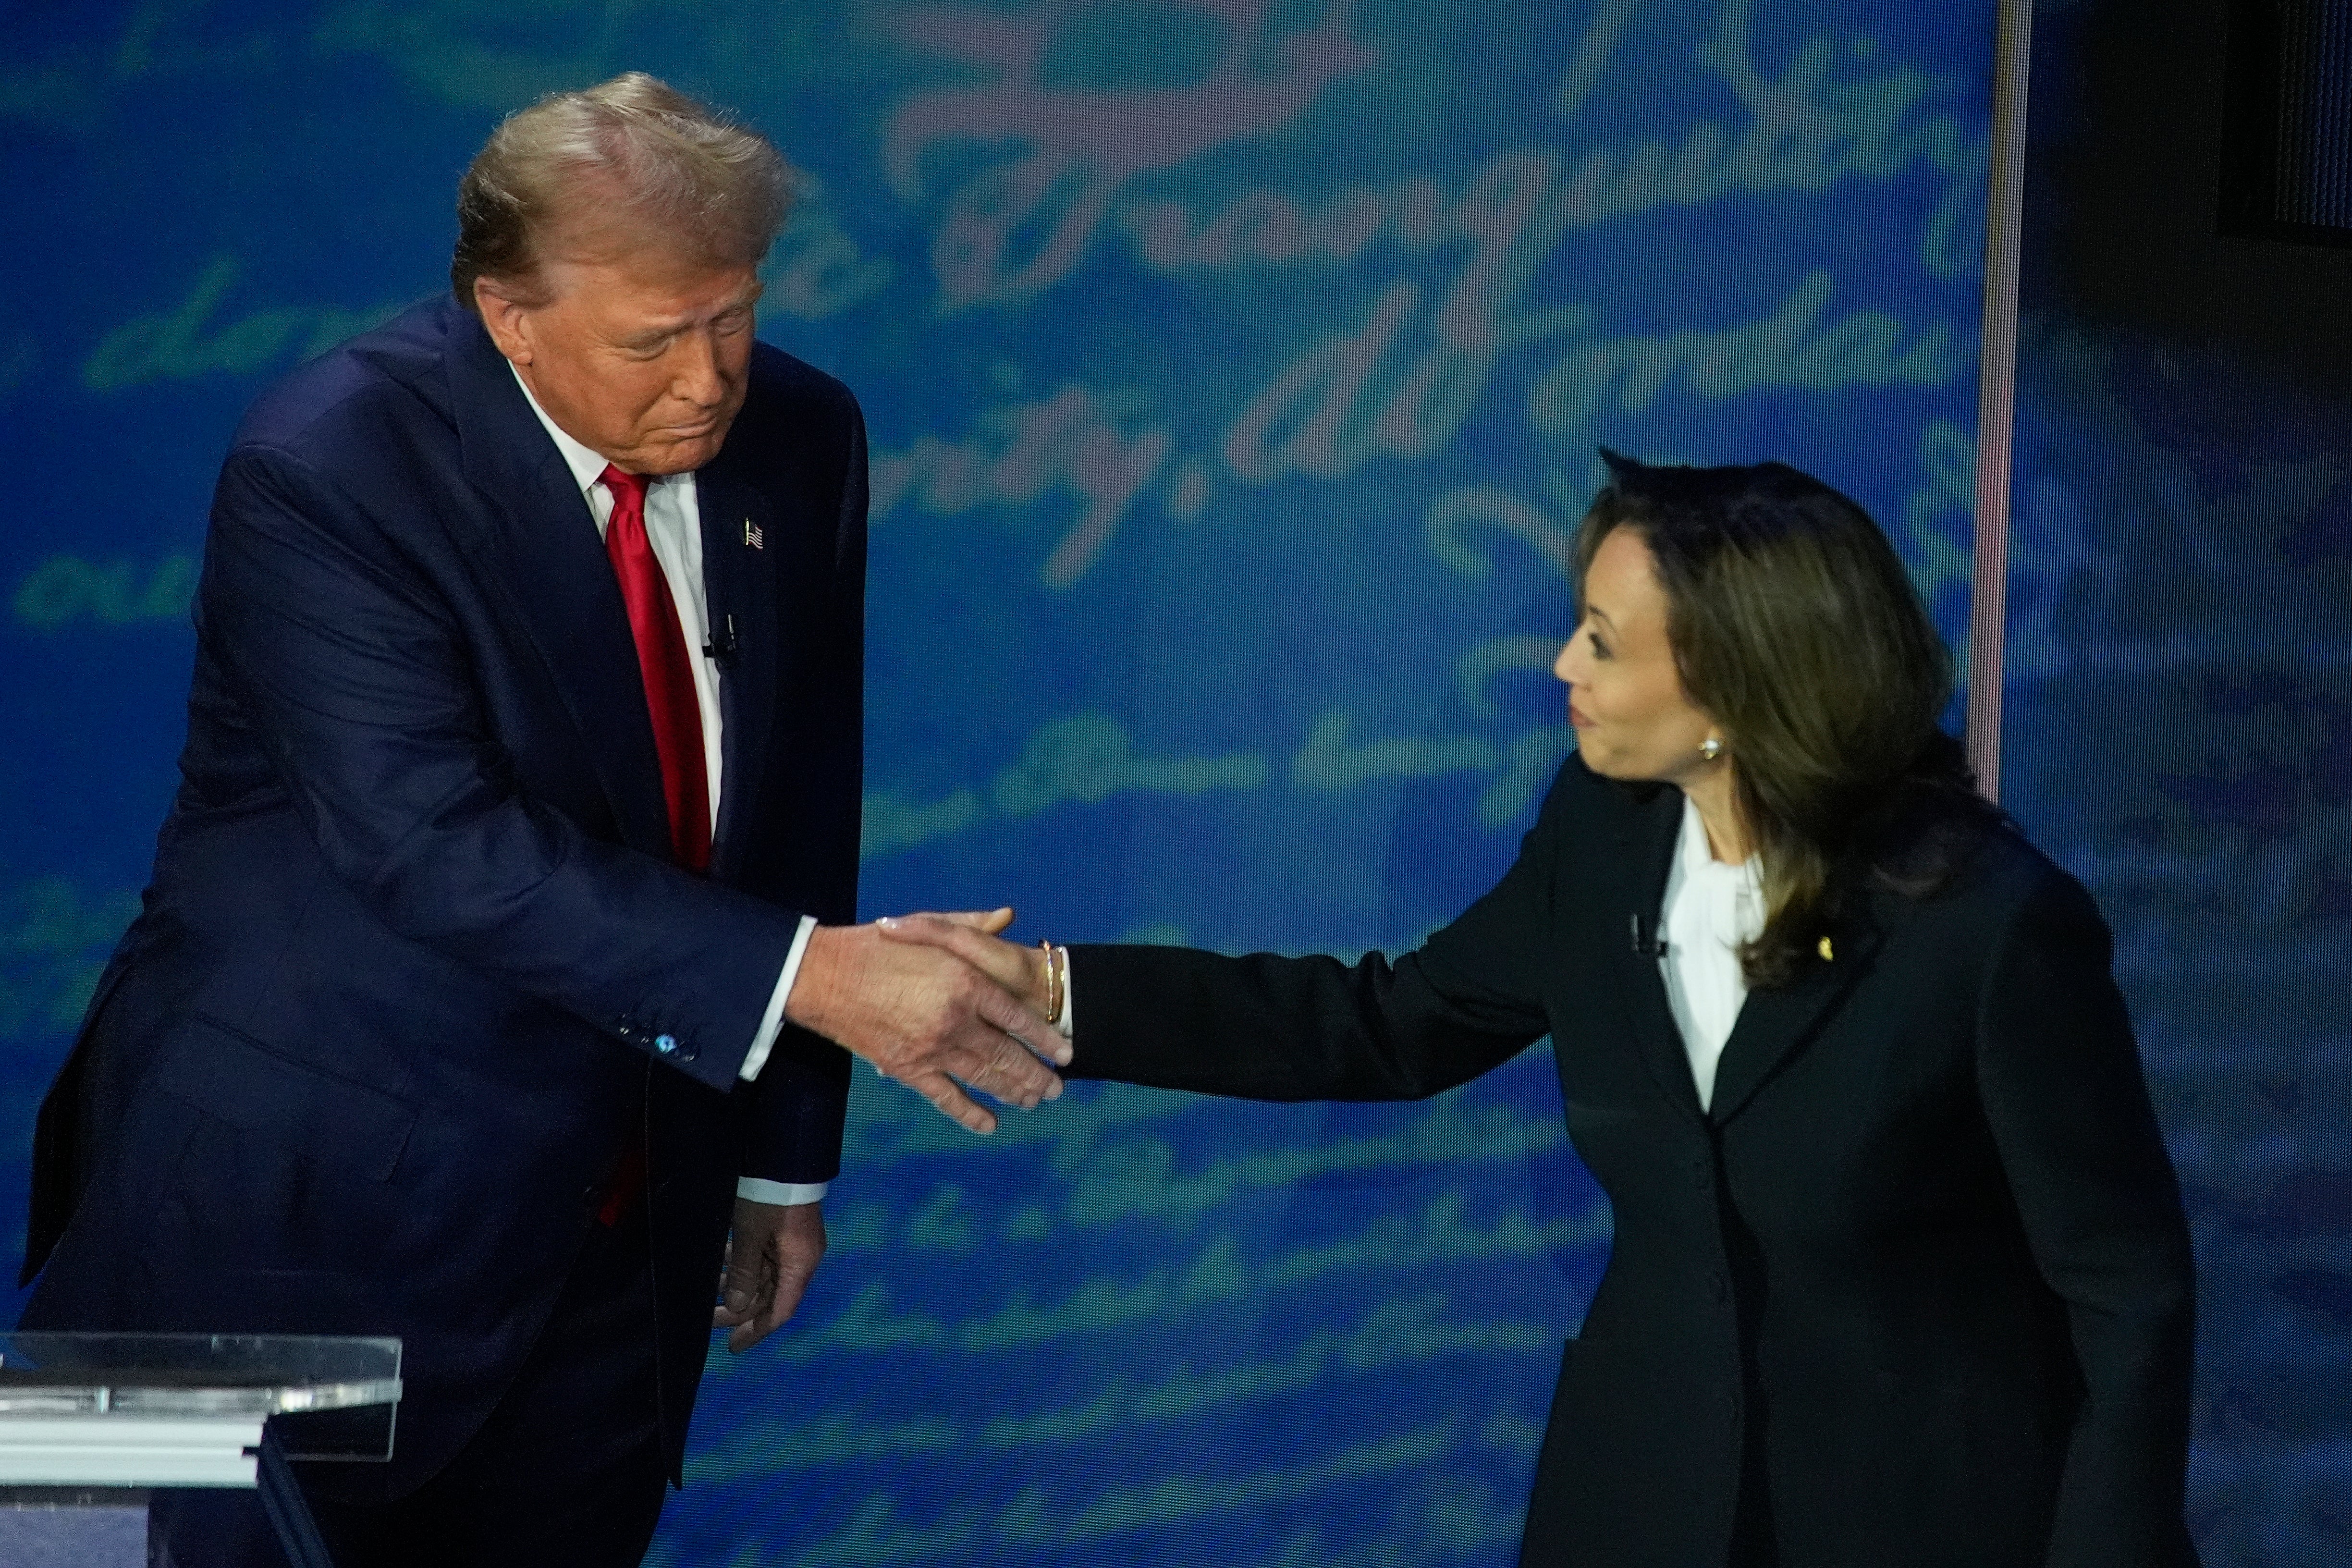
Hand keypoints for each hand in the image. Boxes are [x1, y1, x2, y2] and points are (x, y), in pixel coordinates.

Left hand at [714, 1198, 825, 1352]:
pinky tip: (719, 1263)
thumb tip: (736, 1305)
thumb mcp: (750, 1235)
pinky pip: (761, 1257)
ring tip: (707, 1289)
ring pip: (763, 1276)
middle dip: (740, 1310)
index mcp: (799, 1265)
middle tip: (708, 1321)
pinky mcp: (782, 1230)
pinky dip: (741, 1264)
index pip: (780, 1311)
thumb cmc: (769, 1197)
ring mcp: (791, 1244)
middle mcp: (799, 1259)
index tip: (732, 1347)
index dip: (756, 1331)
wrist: (784, 1155)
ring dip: (737, 1285)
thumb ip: (743, 1273)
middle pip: (770, 1296)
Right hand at [786, 908, 1067, 1133]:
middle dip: (1036, 1075)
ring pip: (983, 1078)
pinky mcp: (908, 1068)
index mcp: (965, 981)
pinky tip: (990, 1124)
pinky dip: (970, 1114)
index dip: (1044, 1038)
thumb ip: (972, 926)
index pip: (1017, 1018)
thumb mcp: (929, 925)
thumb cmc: (879, 945)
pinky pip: (947, 1098)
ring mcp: (932, 1048)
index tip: (1065, 1053)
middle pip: (1007, 1055)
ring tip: (1035, 1101)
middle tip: (1056, 1089)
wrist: (826, 977)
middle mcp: (955, 1019)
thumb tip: (1007, 916)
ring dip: (1013, 1092)